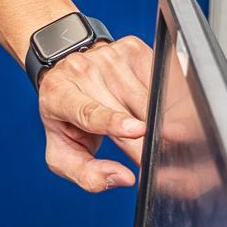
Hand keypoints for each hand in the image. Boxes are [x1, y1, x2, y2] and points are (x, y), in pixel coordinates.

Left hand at [36, 36, 151, 190]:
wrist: (65, 70)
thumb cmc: (65, 116)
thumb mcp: (62, 151)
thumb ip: (85, 173)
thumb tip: (123, 178)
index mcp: (59, 95)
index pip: (88, 110)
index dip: (113, 121)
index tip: (138, 130)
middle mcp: (82, 71)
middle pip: (128, 111)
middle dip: (149, 142)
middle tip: (161, 165)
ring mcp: (108, 57)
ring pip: (151, 97)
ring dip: (162, 124)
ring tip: (159, 139)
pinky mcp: (132, 48)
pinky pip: (162, 81)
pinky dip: (168, 103)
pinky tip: (159, 112)